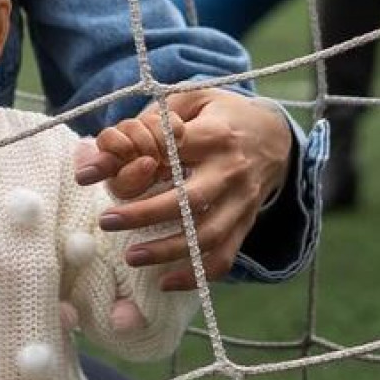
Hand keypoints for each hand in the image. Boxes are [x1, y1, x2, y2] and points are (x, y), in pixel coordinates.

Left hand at [95, 89, 293, 292]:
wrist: (275, 135)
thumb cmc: (222, 114)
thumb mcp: (194, 98)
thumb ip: (155, 116)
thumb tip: (112, 142)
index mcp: (214, 136)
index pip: (174, 151)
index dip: (140, 162)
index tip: (104, 175)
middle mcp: (231, 171)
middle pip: (189, 200)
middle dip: (145, 214)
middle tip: (107, 221)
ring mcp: (242, 201)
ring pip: (207, 235)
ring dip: (167, 251)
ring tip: (130, 256)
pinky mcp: (246, 223)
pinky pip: (225, 256)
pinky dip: (198, 275)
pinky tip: (167, 282)